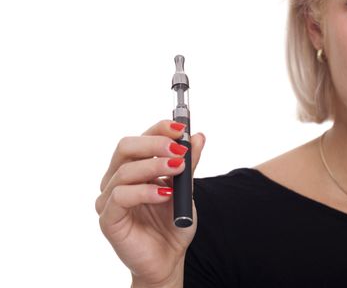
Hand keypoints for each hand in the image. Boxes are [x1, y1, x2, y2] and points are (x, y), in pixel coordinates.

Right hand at [95, 120, 204, 286]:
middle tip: (179, 149)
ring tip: (179, 170)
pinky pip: (122, 196)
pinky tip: (165, 194)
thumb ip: (188, 164)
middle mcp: (115, 180)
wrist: (169, 259)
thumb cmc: (173, 224)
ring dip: (155, 166)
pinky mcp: (108, 219)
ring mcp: (109, 199)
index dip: (159, 129)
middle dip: (155, 144)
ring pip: (125, 171)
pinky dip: (145, 191)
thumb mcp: (185, 189)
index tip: (181, 128)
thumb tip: (198, 136)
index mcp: (132, 168)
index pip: (139, 139)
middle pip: (125, 147)